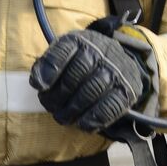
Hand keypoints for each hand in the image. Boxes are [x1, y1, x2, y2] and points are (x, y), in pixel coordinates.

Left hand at [30, 30, 147, 131]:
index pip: (64, 51)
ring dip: (73, 109)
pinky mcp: (128, 90)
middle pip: (75, 74)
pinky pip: (110, 106)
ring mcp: (116, 71)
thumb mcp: (65, 56)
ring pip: (91, 91)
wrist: (121, 63)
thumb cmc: (84, 62)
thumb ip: (48, 65)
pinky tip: (82, 124)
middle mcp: (101, 52)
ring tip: (63, 117)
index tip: (40, 87)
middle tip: (51, 107)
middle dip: (58, 95)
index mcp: (81, 41)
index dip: (50, 70)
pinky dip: (93, 118)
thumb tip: (38, 83)